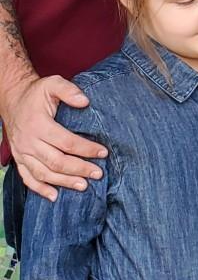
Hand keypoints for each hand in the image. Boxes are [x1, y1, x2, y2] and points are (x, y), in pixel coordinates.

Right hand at [4, 76, 106, 200]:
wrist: (12, 98)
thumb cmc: (36, 92)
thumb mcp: (52, 83)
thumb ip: (69, 90)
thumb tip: (85, 102)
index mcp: (39, 125)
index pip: (66, 142)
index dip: (86, 149)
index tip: (103, 152)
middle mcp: (29, 142)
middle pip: (56, 161)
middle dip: (79, 169)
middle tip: (98, 174)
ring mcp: (22, 153)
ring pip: (43, 173)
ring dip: (64, 182)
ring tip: (83, 186)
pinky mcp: (18, 159)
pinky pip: (27, 178)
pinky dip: (39, 189)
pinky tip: (54, 196)